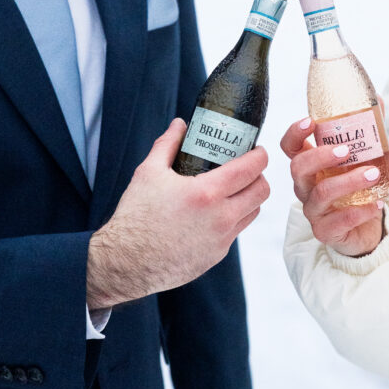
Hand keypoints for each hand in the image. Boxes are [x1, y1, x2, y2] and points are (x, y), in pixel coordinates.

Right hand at [87, 119, 269, 307]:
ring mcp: (221, 239)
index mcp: (206, 193)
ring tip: (233, 190)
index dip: (260, 156)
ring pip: (253, 212)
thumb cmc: (135, 217)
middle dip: (259, 176)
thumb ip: (168, 144)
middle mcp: (220, 218)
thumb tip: (180, 125)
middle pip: (262, 192)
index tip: (256, 150)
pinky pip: (236, 231)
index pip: (252, 169)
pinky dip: (232, 218)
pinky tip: (213, 213)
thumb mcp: (148, 173)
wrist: (126, 263)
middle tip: (246, 169)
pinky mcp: (216, 255)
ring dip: (249, 198)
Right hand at [281, 118, 383, 256]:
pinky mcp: (326, 231)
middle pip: (298, 168)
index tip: (311, 122)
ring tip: (373, 174)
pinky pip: (337, 222)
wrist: (367, 227)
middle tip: (347, 151)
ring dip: (348, 182)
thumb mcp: (363, 156)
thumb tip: (378, 99)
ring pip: (320, 194)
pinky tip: (376, 204)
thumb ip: (368, 128)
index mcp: (310, 165)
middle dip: (321, 156)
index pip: (290, 146)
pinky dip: (358, 212)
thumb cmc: (359, 187)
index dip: (295, 133)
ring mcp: (314, 210)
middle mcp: (306, 186)